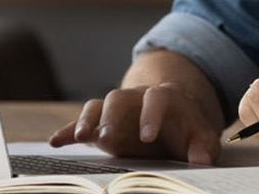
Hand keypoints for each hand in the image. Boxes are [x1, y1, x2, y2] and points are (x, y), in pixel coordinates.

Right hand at [47, 82, 220, 164]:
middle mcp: (136, 98)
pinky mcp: (102, 124)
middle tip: (106, 137)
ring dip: (87, 120)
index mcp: (164, 97)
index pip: (156, 98)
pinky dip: (68, 131)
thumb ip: (203, 147)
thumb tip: (202, 160)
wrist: (176, 122)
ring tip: (81, 138)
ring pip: (97, 106)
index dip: (150, 115)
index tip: (147, 137)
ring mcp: (117, 110)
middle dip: (111, 116)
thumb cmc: (190, 130)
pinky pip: (81, 123)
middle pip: (118, 98)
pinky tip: (55, 143)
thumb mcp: (202, 138)